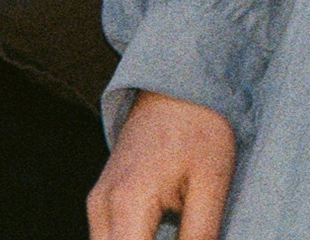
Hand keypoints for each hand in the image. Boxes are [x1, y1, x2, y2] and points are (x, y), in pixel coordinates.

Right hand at [88, 90, 236, 239]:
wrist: (177, 83)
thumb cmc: (199, 126)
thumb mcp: (212, 183)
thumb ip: (200, 235)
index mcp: (129, 203)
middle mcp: (102, 206)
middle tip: (181, 235)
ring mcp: (97, 202)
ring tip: (176, 231)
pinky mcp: (102, 199)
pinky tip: (164, 235)